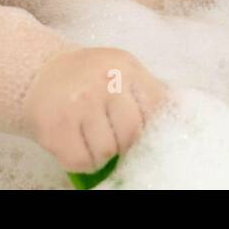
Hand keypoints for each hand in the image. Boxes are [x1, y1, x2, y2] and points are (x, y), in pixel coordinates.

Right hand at [23, 47, 167, 172]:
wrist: (39, 73)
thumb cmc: (88, 78)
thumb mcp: (122, 72)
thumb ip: (150, 93)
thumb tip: (189, 119)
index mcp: (125, 67)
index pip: (157, 108)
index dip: (152, 126)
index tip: (142, 130)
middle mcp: (103, 82)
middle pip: (132, 134)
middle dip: (125, 142)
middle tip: (112, 133)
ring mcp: (77, 104)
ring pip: (108, 151)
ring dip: (103, 153)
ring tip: (92, 137)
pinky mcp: (55, 127)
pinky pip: (81, 162)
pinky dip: (82, 162)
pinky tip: (77, 145)